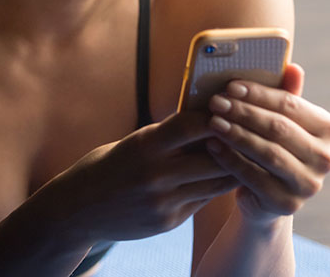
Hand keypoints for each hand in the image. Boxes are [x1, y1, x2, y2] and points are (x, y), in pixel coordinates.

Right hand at [43, 111, 239, 242]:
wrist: (77, 210)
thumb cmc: (106, 166)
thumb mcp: (133, 143)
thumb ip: (166, 135)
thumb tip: (205, 117)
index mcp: (144, 146)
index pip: (192, 125)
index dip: (216, 114)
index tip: (231, 106)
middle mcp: (155, 174)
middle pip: (215, 155)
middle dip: (236, 143)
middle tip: (253, 131)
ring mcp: (163, 201)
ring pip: (216, 182)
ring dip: (234, 167)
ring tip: (248, 154)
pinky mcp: (168, 222)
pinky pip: (204, 201)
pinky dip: (216, 187)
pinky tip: (225, 176)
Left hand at [204, 63, 329, 224]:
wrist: (264, 195)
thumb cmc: (271, 146)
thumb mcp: (278, 120)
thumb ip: (285, 95)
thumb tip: (293, 67)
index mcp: (329, 129)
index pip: (291, 105)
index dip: (259, 94)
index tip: (230, 85)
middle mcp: (327, 158)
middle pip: (279, 128)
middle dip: (244, 113)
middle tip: (216, 102)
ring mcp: (310, 183)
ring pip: (268, 152)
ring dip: (237, 135)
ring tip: (212, 122)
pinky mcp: (288, 203)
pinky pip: (255, 177)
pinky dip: (231, 159)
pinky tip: (212, 146)